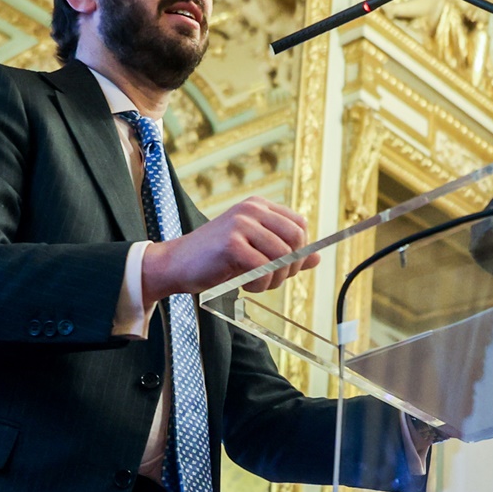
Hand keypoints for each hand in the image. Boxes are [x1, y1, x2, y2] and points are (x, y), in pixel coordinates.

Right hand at [141, 196, 321, 302]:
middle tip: (270, 280)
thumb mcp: (253, 251)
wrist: (175, 264)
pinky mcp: (232, 243)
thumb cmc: (215, 259)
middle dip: (290, 267)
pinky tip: (245, 285)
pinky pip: (264, 268)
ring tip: (255, 283)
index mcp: (259, 206)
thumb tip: (316, 257)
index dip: (299, 251)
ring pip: (282, 256)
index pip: (300, 225)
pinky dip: (260, 284)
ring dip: (274, 279)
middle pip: (297, 239)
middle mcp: (252, 209)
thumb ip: (284, 253)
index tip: (282, 267)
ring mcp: (241, 224)